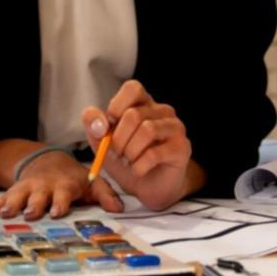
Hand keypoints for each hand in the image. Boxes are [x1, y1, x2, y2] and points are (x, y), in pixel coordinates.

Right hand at [0, 150, 123, 219]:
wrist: (48, 162)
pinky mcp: (14, 191)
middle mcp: (43, 187)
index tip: (57, 211)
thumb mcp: (92, 183)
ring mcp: (27, 189)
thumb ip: (106, 195)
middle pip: (37, 196)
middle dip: (33, 205)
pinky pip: (2, 198)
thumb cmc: (73, 179)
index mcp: (64, 185)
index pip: (62, 193)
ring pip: (17, 196)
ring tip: (2, 215)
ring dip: (10, 204)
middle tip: (28, 214)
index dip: (60, 202)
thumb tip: (120, 209)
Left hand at [80, 79, 193, 211]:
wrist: (146, 187)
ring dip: (130, 152)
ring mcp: (175, 127)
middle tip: (116, 153)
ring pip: (147, 131)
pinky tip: (138, 170)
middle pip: (134, 115)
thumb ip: (94, 125)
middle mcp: (162, 111)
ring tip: (127, 161)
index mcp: (143, 103)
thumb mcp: (102, 141)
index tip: (108, 128)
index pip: (132, 88)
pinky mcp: (182, 147)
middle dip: (118, 139)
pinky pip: (155, 154)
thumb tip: (99, 124)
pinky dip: (139, 166)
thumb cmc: (126, 159)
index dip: (116, 107)